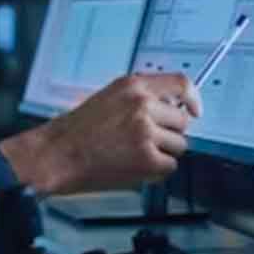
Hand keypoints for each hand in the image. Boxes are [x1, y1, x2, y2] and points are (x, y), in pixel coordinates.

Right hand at [0, 73, 202, 195]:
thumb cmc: (77, 130)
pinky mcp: (147, 158)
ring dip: (162, 152)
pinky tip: (133, 165)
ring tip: (134, 152)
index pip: (181, 84)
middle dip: (169, 132)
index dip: (194, 98)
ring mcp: (146, 132)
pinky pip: (169, 166)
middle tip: (145, 139)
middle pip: (182, 121)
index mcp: (133, 86)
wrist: (58, 154)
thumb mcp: (109, 97)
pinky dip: (156, 170)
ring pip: (179, 145)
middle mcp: (142, 105)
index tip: (195, 110)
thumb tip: (171, 106)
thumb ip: (140, 97)